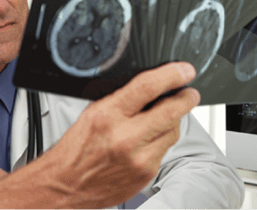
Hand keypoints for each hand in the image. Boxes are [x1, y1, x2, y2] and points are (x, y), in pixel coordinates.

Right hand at [42, 62, 198, 207]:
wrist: (66, 186)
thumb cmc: (75, 149)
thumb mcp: (91, 113)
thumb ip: (120, 99)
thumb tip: (149, 87)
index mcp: (108, 116)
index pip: (147, 87)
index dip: (171, 76)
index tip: (184, 71)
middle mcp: (125, 138)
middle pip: (171, 111)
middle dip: (185, 98)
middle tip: (189, 92)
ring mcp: (139, 159)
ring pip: (173, 132)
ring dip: (173, 120)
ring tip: (165, 116)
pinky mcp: (146, 174)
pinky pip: (165, 151)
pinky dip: (162, 141)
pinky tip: (149, 140)